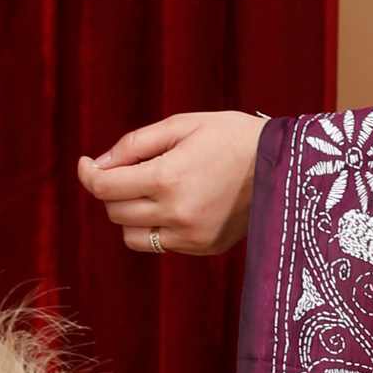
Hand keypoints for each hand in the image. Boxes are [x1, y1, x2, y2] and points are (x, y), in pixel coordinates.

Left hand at [76, 111, 267, 257]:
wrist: (285, 165)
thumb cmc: (232, 136)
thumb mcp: (182, 124)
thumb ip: (135, 144)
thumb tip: (99, 164)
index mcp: (167, 178)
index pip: (104, 188)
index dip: (88, 174)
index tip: (87, 164)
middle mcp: (177, 213)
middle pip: (115, 212)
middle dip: (113, 190)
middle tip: (130, 171)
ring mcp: (192, 236)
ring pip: (132, 237)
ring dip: (131, 215)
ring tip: (152, 193)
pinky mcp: (205, 248)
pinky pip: (163, 244)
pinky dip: (159, 226)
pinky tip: (180, 204)